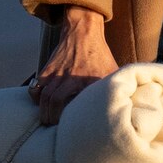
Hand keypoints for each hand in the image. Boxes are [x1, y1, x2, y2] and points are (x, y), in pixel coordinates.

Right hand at [28, 6, 116, 123]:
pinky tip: (42, 104)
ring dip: (44, 112)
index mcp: (88, 80)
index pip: (79, 104)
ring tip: (47, 121)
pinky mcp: (47, 70)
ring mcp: (56, 74)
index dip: (73, 119)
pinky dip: (36, 98)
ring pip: (44, 97)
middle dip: (52, 119)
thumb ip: (118, 88)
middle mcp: (70, 78)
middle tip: (55, 129)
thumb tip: (126, 106)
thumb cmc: (100, 55)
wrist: (82, 32)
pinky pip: (35, 88)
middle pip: (55, 103)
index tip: (74, 129)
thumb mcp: (112, 70)